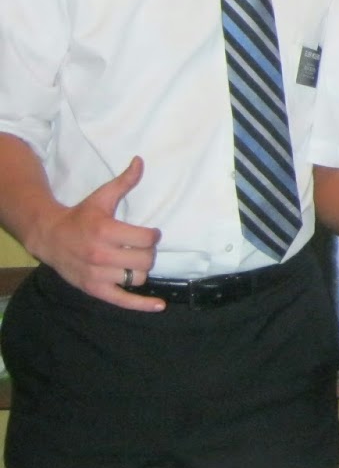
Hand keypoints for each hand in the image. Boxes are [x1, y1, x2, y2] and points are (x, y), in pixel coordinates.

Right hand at [28, 156, 162, 310]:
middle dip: (148, 253)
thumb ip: (124, 182)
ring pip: (137, 278)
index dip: (153, 236)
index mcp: (105, 231)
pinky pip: (122, 300)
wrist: (49, 237)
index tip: (149, 233)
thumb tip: (140, 161)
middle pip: (145, 260)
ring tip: (133, 261)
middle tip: (141, 248)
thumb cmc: (81, 216)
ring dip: (141, 270)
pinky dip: (142, 305)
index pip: (146, 239)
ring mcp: (97, 274)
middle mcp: (101, 254)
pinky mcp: (94, 289)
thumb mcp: (101, 197)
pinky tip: (159, 305)